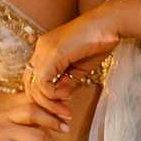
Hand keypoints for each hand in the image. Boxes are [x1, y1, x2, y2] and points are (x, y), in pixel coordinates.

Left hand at [24, 0, 140, 116]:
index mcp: (45, 50)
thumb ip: (68, 81)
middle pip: (30, 85)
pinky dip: (53, 96)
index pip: (34, 79)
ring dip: (50, 104)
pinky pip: (44, 83)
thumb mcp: (80, 67)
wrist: (110, 23)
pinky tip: (67, 97)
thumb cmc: (100, 41)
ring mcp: (44, 50)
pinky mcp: (53, 54)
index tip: (62, 109)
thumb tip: (61, 98)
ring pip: (34, 87)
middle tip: (62, 117)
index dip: (44, 97)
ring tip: (66, 112)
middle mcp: (40, 49)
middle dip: (45, 106)